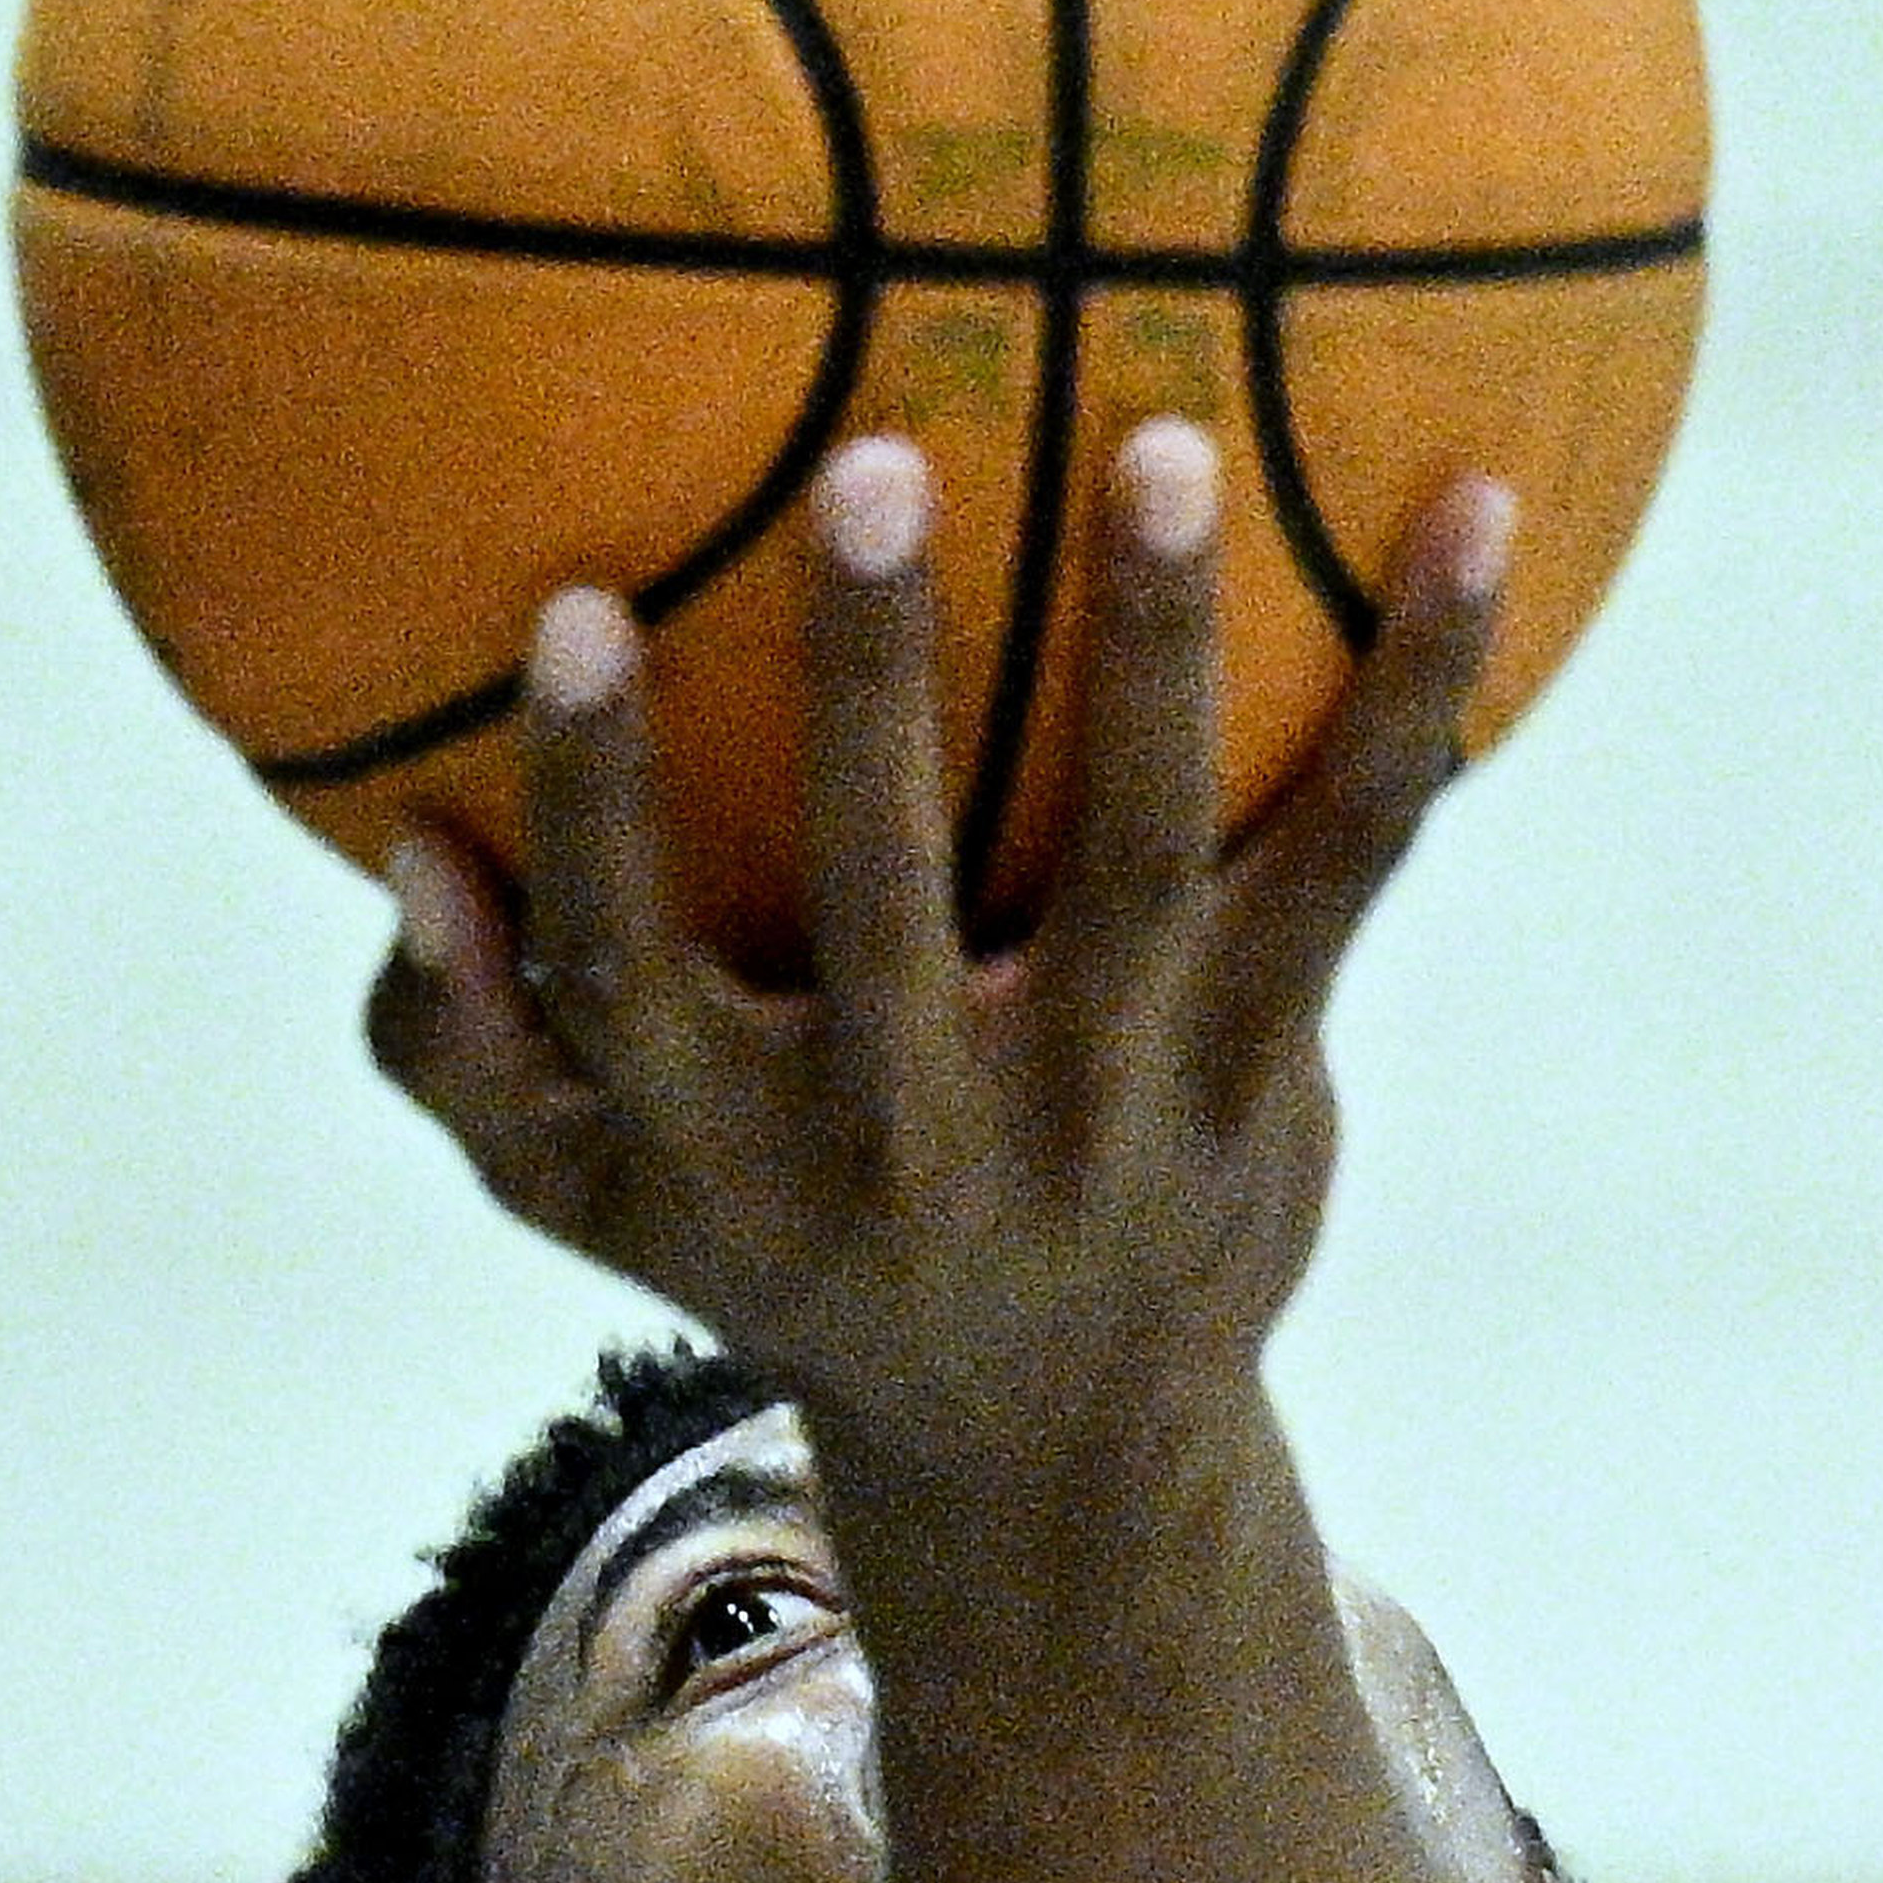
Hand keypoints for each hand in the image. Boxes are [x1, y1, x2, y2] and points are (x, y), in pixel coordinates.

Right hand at [364, 419, 1513, 1491]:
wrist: (1053, 1439)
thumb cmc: (769, 1243)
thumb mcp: (580, 1189)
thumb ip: (462, 1036)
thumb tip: (407, 850)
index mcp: (728, 1147)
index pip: (631, 958)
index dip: (596, 788)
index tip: (574, 602)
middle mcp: (920, 1130)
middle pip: (886, 885)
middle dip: (874, 674)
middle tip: (873, 460)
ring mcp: (1115, 1095)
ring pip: (1147, 848)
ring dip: (1152, 640)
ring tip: (1161, 443)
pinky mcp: (1269, 1058)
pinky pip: (1358, 853)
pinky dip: (1420, 685)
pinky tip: (1474, 507)